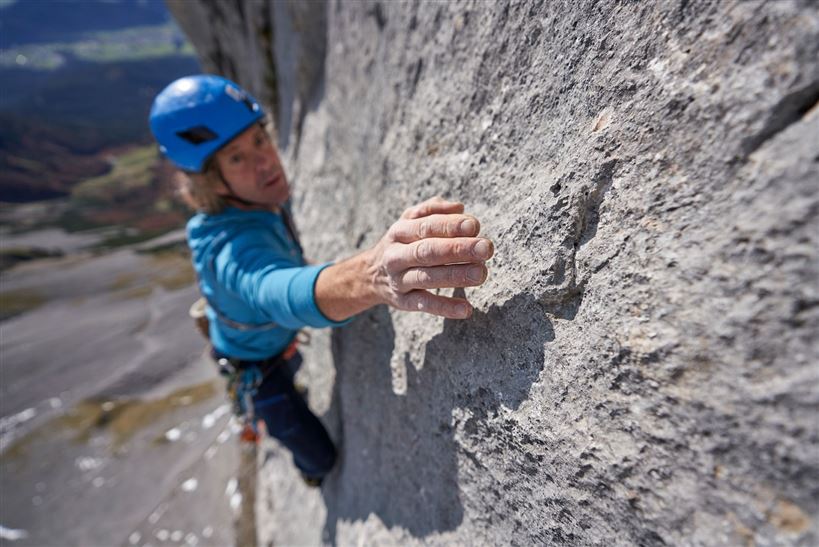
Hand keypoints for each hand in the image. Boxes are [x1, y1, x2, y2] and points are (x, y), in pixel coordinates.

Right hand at [366, 196, 492, 318]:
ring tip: (481, 273)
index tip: (474, 226)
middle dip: (458, 249)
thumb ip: (433, 210)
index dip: (450, 225)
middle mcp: (396, 255)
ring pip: (426, 277)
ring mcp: (398, 280)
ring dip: (455, 275)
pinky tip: (466, 309)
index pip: (426, 226)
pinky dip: (445, 307)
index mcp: (400, 231)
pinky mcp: (403, 302)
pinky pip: (425, 305)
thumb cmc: (402, 243)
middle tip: (486, 248)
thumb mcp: (410, 221)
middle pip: (427, 251)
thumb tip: (459, 207)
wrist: (370, 275)